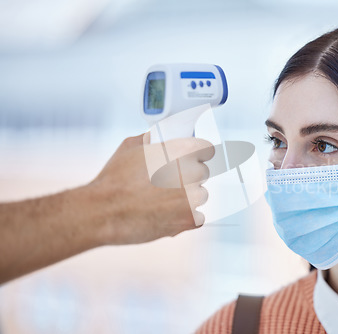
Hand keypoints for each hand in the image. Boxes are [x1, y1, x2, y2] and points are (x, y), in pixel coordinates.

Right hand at [88, 134, 214, 244]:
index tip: (194, 159)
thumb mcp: (130, 147)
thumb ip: (152, 140)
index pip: (207, 149)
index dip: (198, 154)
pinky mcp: (190, 219)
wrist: (104, 211)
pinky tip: (168, 214)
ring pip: (200, 195)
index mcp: (181, 151)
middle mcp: (191, 172)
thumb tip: (157, 139)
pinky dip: (186, 217)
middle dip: (189, 177)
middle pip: (202, 173)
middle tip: (169, 182)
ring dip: (188, 198)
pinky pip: (198, 217)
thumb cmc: (114, 181)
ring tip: (163, 200)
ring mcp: (192, 197)